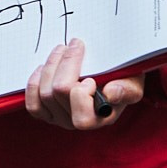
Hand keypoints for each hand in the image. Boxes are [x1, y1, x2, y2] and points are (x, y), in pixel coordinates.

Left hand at [23, 40, 142, 129]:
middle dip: (65, 64)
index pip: (81, 117)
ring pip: (43, 94)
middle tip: (74, 44)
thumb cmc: (122, 79)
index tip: (90, 76)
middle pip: (57, 95)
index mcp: (100, 118)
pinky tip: (44, 68)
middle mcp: (77, 123)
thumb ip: (127, 89)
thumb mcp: (133, 82)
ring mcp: (60, 119)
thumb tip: (111, 93)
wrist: (112, 78)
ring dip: (50, 66)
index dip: (81, 93)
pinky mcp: (46, 112)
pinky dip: (34, 83)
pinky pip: (33, 104)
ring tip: (62, 49)